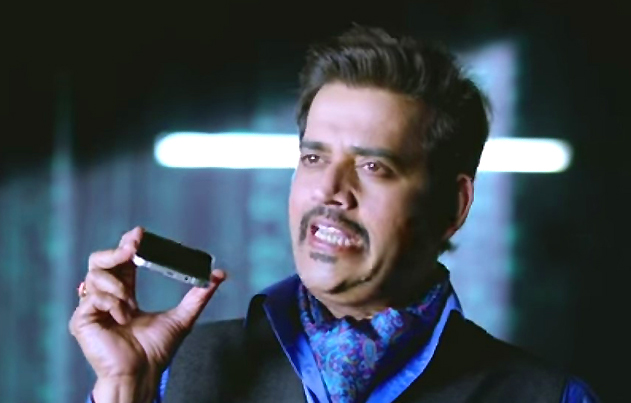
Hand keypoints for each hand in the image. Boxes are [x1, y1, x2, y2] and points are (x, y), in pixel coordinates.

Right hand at [69, 227, 225, 401]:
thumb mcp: (183, 317)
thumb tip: (218, 274)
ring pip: (94, 275)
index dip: (128, 244)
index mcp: (126, 293)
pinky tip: (122, 316)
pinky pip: (92, 297)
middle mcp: (107, 297)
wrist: (142, 373)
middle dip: (116, 250)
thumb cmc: (156, 351)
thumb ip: (199, 295)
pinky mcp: (81, 320)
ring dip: (117, 284)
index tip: (140, 234)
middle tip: (132, 247)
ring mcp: (93, 308)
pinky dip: (111, 303)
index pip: (122, 260)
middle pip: (100, 260)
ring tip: (130, 302)